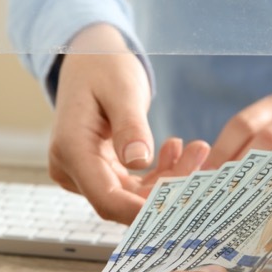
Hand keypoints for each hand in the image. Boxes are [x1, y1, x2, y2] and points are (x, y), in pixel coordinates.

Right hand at [50, 24, 208, 222]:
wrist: (88, 58)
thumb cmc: (102, 66)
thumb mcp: (122, 89)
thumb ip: (130, 126)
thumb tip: (139, 161)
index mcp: (70, 149)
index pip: (106, 199)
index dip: (142, 213)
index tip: (181, 209)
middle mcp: (71, 168)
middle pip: (122, 200)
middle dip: (165, 191)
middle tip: (200, 162)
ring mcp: (83, 172)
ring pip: (131, 195)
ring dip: (167, 179)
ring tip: (195, 150)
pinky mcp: (98, 170)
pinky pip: (131, 185)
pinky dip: (158, 173)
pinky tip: (175, 149)